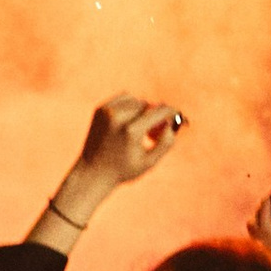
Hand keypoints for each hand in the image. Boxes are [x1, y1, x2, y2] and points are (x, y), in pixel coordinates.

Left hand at [69, 94, 186, 203]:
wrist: (93, 172)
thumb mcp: (149, 163)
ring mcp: (108, 112)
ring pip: (137, 100)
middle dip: (156, 116)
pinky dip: (131, 106)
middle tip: (156, 131)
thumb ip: (165, 144)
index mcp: (131, 131)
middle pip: (149, 106)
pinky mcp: (101, 109)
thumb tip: (172, 124)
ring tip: (142, 128)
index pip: (159, 111)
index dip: (171, 111)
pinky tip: (130, 121)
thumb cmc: (124, 170)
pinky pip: (124, 98)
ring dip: (143, 111)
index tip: (177, 114)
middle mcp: (118, 118)